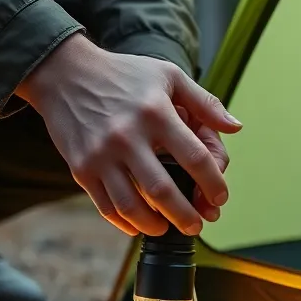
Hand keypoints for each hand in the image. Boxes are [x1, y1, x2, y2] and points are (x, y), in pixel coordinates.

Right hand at [16, 32, 241, 236]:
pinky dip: (126, 223)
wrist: (64, 73)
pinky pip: (106, 206)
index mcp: (156, 113)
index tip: (220, 197)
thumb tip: (235, 127)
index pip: (195, 159)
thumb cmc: (124, 74)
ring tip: (168, 227)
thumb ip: (205, 103)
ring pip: (132, 206)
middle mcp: (128, 136)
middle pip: (164, 191)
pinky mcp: (81, 168)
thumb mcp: (169, 75)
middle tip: (197, 225)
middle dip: (186, 216)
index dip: (213, 184)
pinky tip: (139, 224)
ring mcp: (101, 155)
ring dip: (156, 225)